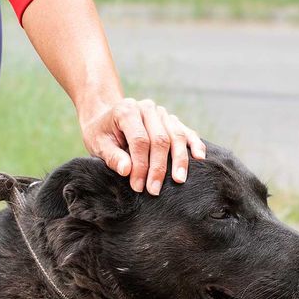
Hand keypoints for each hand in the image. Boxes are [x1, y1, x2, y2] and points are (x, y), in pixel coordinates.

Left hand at [78, 98, 205, 194]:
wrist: (105, 118)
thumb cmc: (101, 134)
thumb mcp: (98, 144)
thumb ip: (112, 156)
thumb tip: (127, 170)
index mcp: (127, 110)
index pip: (140, 140)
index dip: (140, 165)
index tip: (138, 186)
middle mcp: (147, 108)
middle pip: (160, 139)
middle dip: (159, 167)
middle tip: (155, 190)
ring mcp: (162, 113)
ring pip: (176, 135)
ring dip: (180, 160)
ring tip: (179, 180)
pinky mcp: (171, 120)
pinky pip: (186, 132)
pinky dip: (194, 144)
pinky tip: (199, 158)